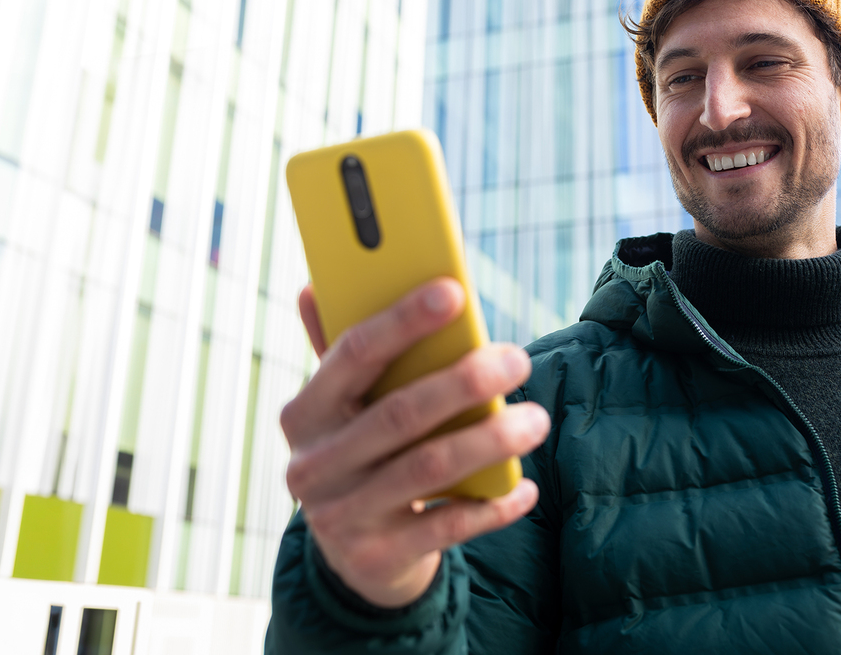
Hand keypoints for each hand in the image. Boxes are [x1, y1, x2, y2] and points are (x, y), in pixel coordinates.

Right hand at [280, 278, 549, 607]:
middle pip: (398, 414)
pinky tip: (525, 486)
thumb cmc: (362, 453)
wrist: (354, 556)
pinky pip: (447, 526)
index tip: (454, 291)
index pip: (352, 355)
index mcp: (304, 412)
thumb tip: (317, 283)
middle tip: (518, 360)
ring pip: (428, 469)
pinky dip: (492, 505)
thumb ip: (341, 350)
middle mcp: (314, 465)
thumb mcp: (345, 407)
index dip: (403, 320)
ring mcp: (342, 515)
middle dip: (464, 382)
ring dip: (489, 441)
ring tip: (536, 419)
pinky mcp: (377, 557)